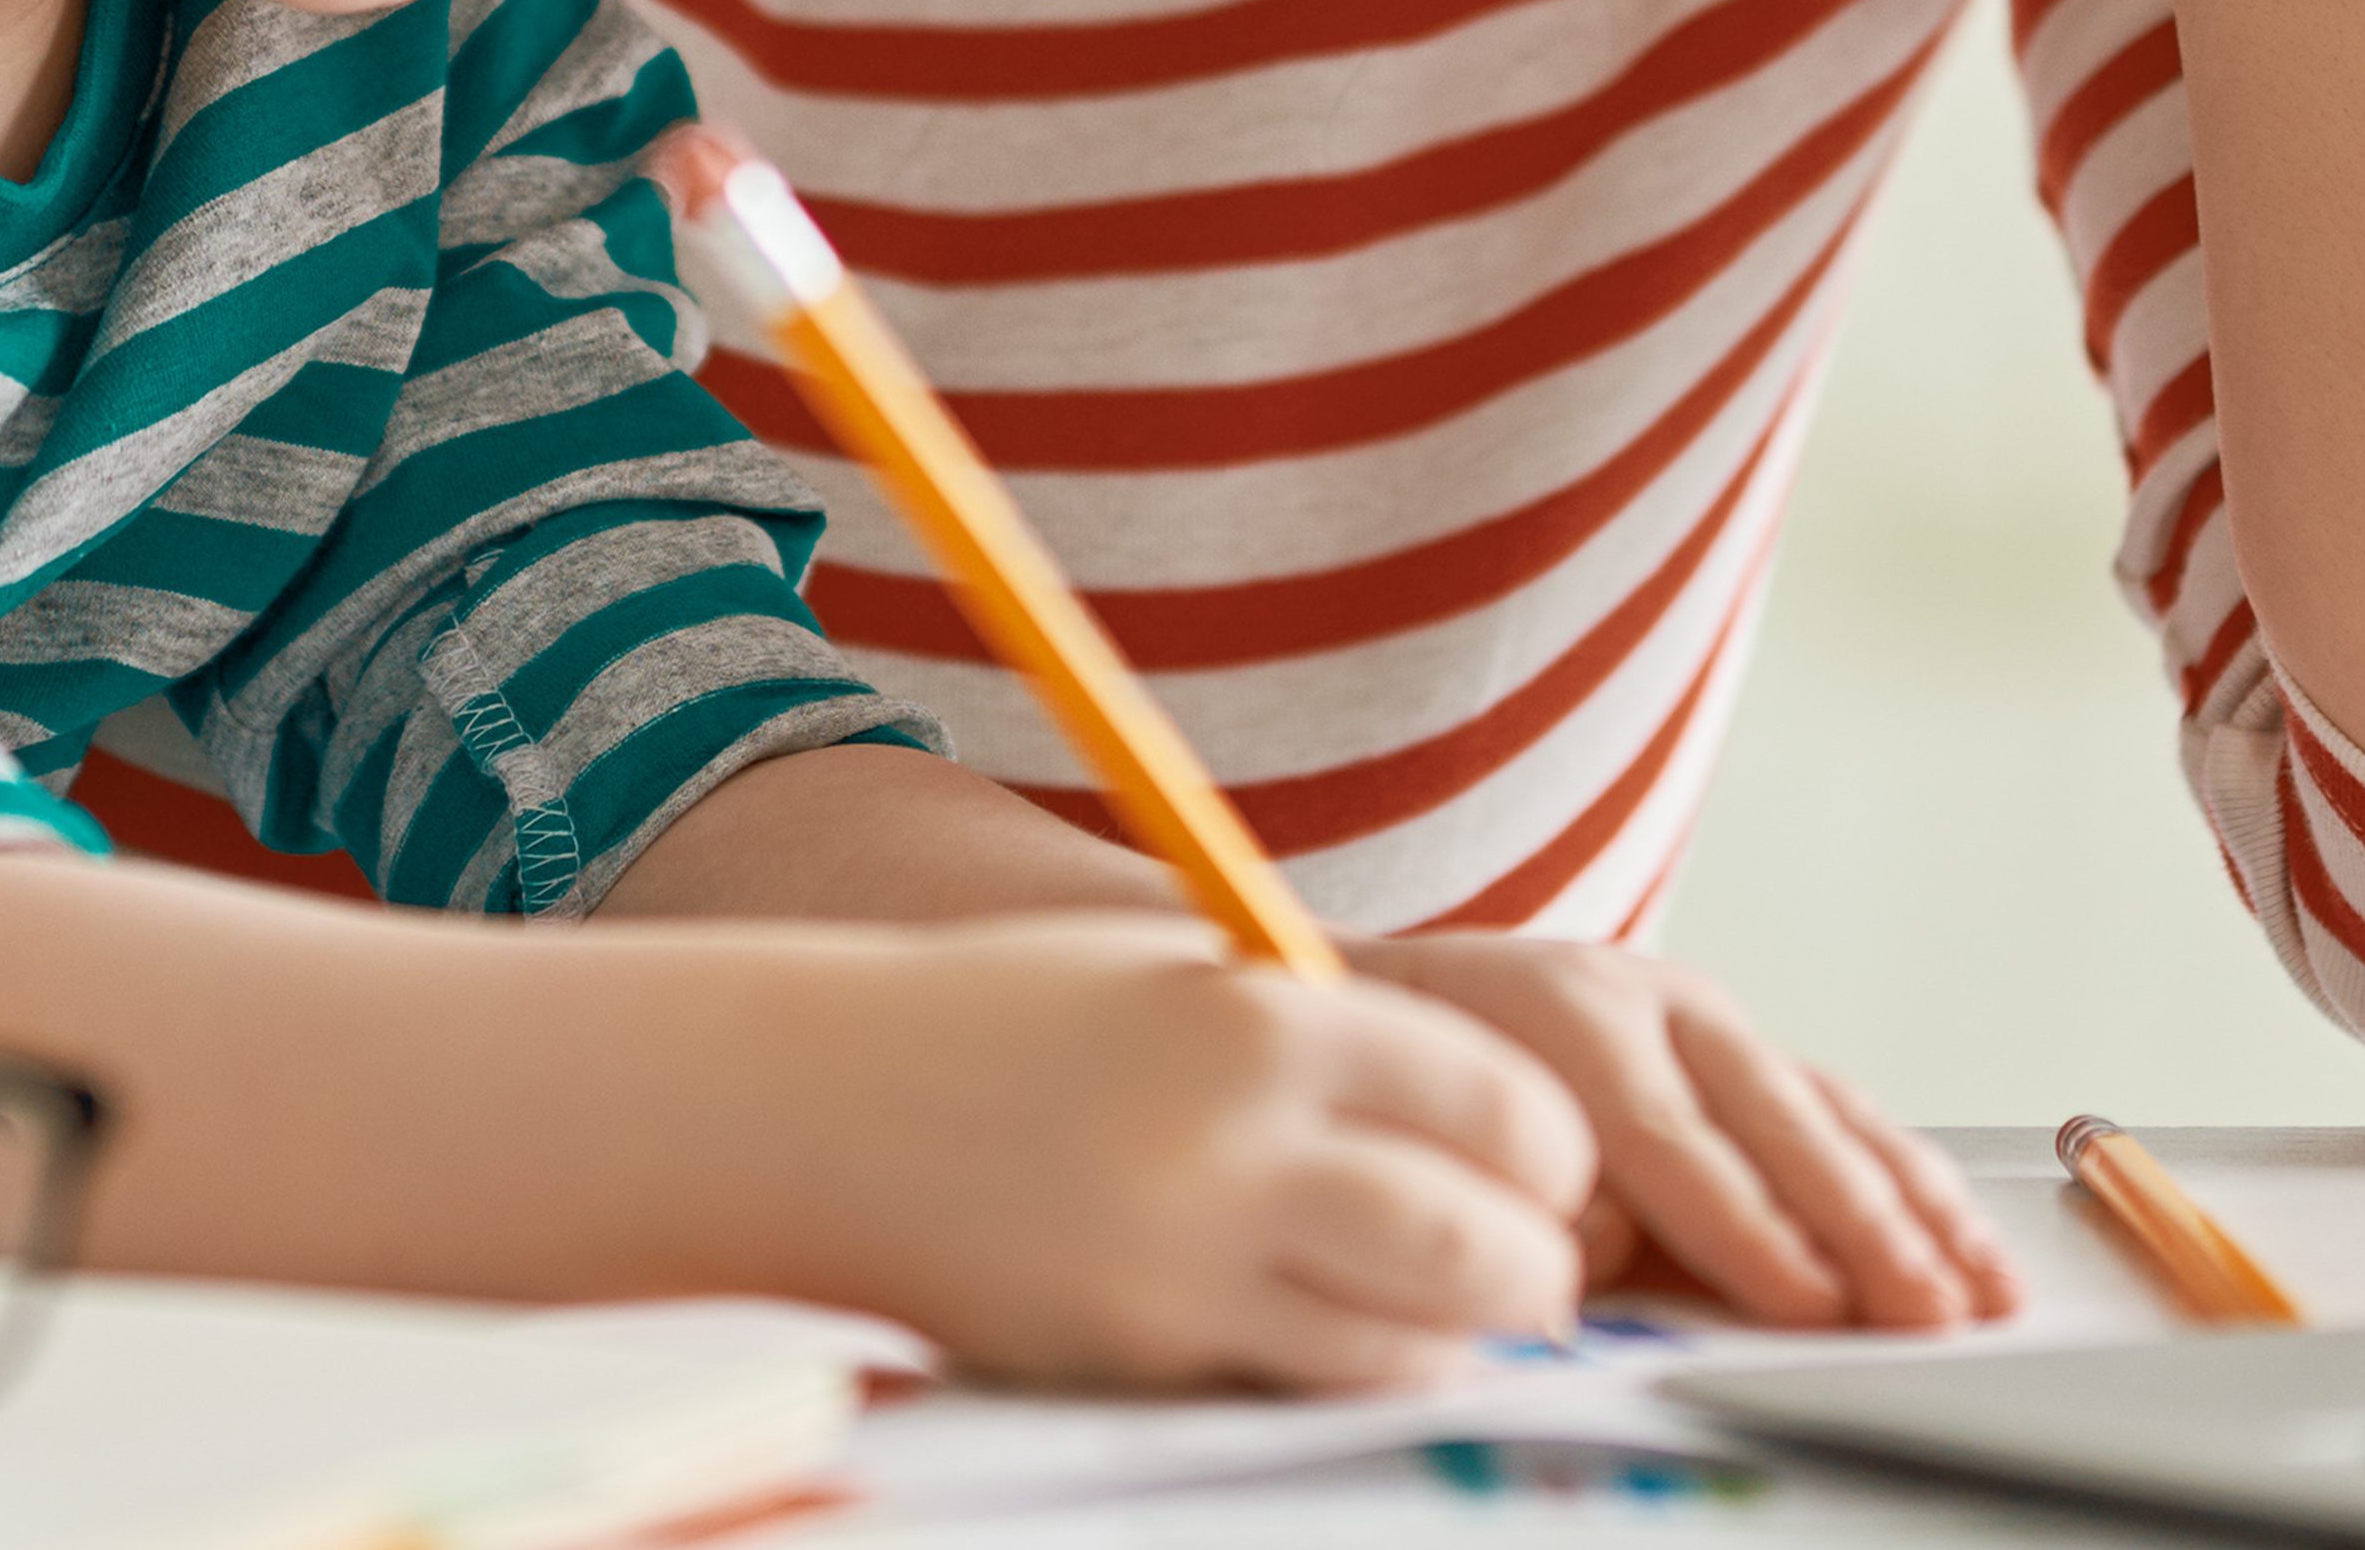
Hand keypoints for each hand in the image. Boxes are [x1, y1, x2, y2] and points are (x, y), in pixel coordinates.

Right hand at [801, 920, 1594, 1395]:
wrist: (814, 1107)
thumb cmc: (1012, 1021)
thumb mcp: (1181, 980)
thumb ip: (1325, 1040)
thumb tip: (1495, 1127)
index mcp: (1263, 1022)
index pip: (1501, 1106)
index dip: (1549, 1150)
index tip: (1544, 1162)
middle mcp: (1235, 1148)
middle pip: (1483, 1245)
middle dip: (1537, 1266)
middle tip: (1535, 1263)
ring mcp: (1182, 1270)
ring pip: (1409, 1345)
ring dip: (1453, 1334)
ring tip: (1443, 1303)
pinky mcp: (1137, 1358)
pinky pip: (1303, 1384)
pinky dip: (1349, 1367)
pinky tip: (1328, 1324)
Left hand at [1354, 926, 2020, 1328]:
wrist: (1382, 990)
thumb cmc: (1400, 1087)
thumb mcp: (1430, 1137)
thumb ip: (1527, 1204)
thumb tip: (1604, 1257)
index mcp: (1562, 1015)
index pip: (1671, 1142)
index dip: (1746, 1230)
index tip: (1810, 1303)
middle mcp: (1649, 999)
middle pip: (1775, 1125)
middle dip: (1860, 1231)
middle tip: (1924, 1312)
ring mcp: (1706, 1016)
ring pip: (1830, 1115)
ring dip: (1915, 1211)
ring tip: (1982, 1292)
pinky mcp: (1742, 1044)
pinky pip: (1842, 1111)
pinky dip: (1911, 1180)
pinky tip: (1963, 1238)